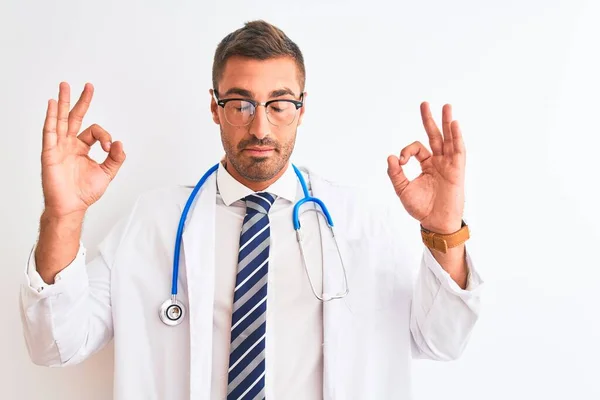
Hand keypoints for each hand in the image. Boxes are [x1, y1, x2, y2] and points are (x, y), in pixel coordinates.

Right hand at [41, 82, 125, 217]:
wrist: (71, 206)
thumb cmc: (85, 192)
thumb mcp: (107, 173)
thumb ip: (115, 158)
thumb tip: (120, 143)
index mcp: (82, 148)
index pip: (94, 131)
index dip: (104, 135)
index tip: (108, 146)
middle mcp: (70, 144)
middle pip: (75, 117)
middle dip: (81, 101)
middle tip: (88, 85)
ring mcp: (59, 146)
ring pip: (61, 119)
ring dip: (63, 102)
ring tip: (65, 85)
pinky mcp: (50, 152)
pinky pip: (50, 131)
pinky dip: (51, 117)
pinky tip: (53, 104)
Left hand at [387, 102, 464, 233]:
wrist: (436, 222)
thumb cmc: (421, 208)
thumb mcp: (403, 190)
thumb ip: (396, 174)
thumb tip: (390, 156)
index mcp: (426, 164)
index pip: (417, 148)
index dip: (407, 151)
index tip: (401, 161)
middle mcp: (439, 161)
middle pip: (435, 136)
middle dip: (430, 120)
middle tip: (425, 103)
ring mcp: (449, 164)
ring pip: (449, 139)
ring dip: (447, 123)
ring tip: (446, 106)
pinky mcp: (457, 170)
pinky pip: (458, 151)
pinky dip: (457, 137)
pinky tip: (455, 124)